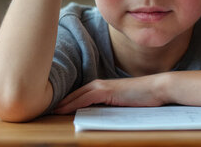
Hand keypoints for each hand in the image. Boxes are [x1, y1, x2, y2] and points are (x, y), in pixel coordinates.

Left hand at [53, 75, 168, 113]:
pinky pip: (86, 98)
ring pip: (77, 95)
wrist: (157, 88)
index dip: (65, 102)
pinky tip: (63, 109)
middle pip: (74, 94)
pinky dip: (73, 103)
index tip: (52, 109)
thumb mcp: (122, 103)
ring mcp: (103, 87)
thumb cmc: (143, 97)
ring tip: (48, 110)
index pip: (78, 95)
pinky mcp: (107, 91)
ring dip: (62, 103)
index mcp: (102, 88)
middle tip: (43, 109)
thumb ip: (109, 106)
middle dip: (59, 102)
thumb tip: (97, 115)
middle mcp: (99, 85)